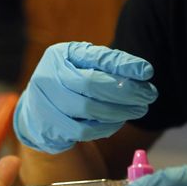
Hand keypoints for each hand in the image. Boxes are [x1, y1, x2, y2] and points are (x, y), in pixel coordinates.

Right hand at [13, 42, 157, 153]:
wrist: (37, 111)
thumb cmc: (68, 82)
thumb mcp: (82, 64)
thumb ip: (108, 64)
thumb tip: (143, 72)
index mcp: (59, 55)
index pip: (94, 58)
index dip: (122, 65)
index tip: (147, 72)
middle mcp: (47, 77)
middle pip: (91, 84)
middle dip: (125, 91)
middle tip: (149, 95)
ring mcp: (45, 103)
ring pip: (88, 109)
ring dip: (120, 111)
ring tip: (139, 109)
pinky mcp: (51, 127)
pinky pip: (85, 130)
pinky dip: (107, 126)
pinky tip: (119, 121)